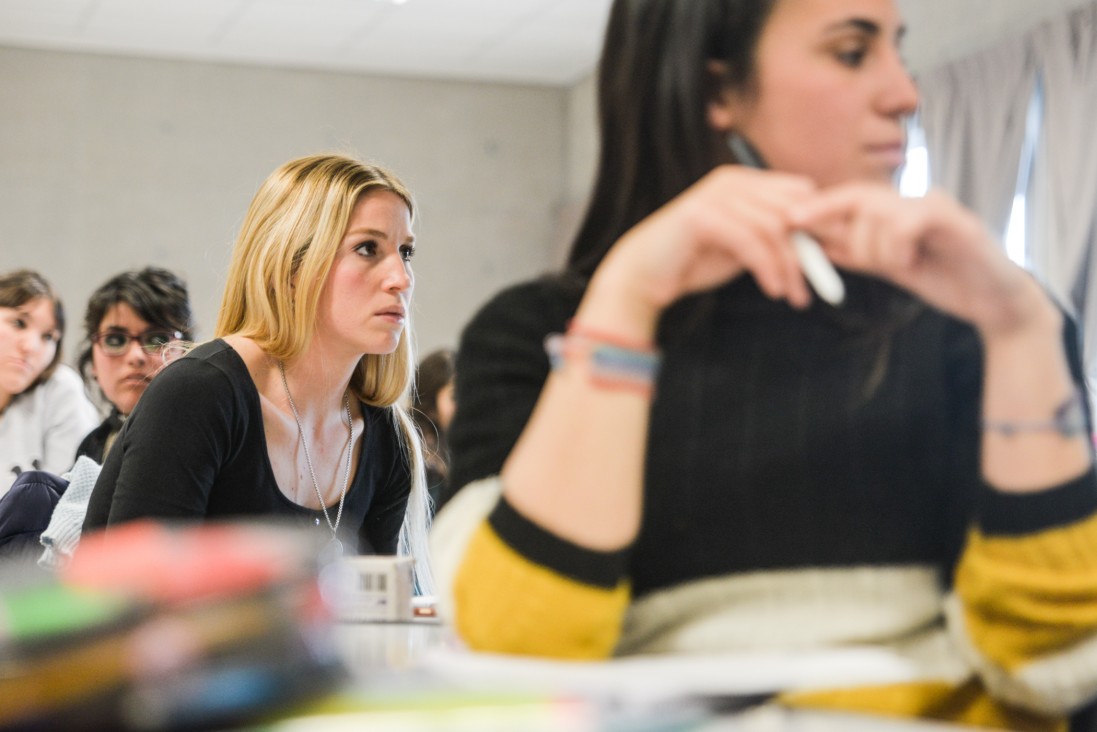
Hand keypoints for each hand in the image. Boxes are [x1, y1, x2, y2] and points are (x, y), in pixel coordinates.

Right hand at [582, 166, 818, 335]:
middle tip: (814, 285)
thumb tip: (818, 242)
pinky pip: (750, 242)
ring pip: (774, 228)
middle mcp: (731, 181)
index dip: (818, 223)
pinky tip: (772, 291)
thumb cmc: (692, 261)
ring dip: (789, 267)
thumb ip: (772, 236)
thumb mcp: (742, 245)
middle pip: (792, 208)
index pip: (799, 192)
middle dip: (809, 249)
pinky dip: (767, 269)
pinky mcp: (702, 217)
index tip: (827, 260)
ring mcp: (715, 196)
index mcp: (743, 181)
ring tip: (792, 296)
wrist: (643, 275)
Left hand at [792, 185, 1056, 338]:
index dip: (818, 206)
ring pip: (877, 211)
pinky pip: (906, 221)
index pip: (851, 199)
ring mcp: (934, 204)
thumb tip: (814, 246)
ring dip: (872, 247)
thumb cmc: (944, 280)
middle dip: (825, 213)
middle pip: (858, 195)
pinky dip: (897, 246)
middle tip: (795, 224)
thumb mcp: (890, 268)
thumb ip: (857, 255)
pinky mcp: (954, 217)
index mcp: (898, 211)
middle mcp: (914, 200)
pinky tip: (909, 263)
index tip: (786, 219)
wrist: (994, 302)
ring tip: (896, 266)